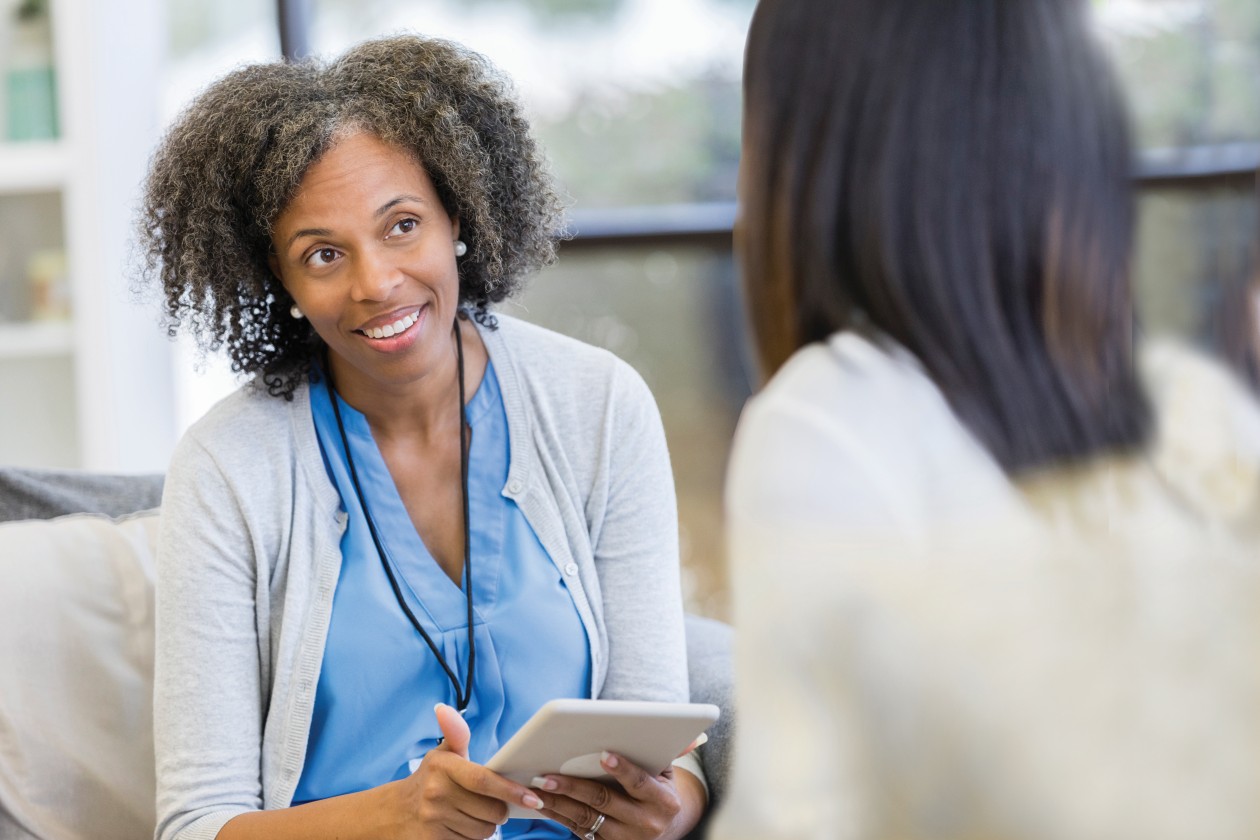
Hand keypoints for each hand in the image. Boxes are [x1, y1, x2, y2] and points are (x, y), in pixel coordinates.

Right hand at [398, 703, 545, 838]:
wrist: (396, 812)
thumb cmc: (429, 779)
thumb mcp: (441, 755)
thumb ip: (455, 734)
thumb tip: (444, 709)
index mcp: (442, 767)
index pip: (483, 780)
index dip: (510, 790)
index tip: (532, 797)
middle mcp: (436, 793)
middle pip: (491, 810)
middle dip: (500, 809)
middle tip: (493, 803)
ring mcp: (433, 819)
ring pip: (484, 830)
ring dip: (486, 824)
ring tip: (474, 813)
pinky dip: (472, 837)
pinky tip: (462, 826)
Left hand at [531, 752, 704, 839]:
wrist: (661, 831)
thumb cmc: (659, 791)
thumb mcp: (667, 774)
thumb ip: (670, 752)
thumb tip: (694, 734)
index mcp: (664, 802)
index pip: (640, 783)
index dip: (623, 769)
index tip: (604, 755)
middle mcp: (645, 824)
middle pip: (604, 801)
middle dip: (573, 786)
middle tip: (547, 773)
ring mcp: (624, 839)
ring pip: (585, 819)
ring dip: (557, 802)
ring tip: (537, 787)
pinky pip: (576, 831)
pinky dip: (557, 816)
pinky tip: (541, 802)